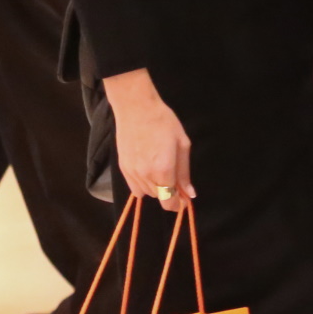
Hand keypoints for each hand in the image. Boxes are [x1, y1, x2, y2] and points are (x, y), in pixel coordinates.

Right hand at [104, 69, 193, 211]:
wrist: (136, 108)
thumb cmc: (164, 122)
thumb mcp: (182, 144)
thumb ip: (184, 172)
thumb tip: (189, 194)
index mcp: (163, 170)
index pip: (169, 202)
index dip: (178, 205)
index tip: (183, 200)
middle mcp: (146, 176)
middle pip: (159, 198)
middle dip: (170, 193)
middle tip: (176, 177)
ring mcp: (132, 173)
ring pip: (147, 194)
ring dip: (157, 188)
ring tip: (161, 168)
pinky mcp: (123, 169)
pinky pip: (134, 188)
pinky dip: (143, 185)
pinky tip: (148, 170)